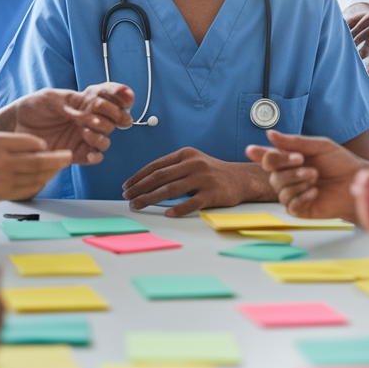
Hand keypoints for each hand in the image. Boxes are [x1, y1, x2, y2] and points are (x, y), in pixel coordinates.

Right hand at [0, 132, 72, 209]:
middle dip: (57, 159)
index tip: (48, 146)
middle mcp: (1, 162)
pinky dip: (39, 183)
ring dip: (51, 172)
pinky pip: (28, 189)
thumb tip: (38, 147)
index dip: (43, 145)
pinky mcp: (0, 195)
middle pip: (39, 161)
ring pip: (36, 177)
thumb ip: (10, 142)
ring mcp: (1, 180)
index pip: (31, 142)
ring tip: (58, 168)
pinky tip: (42, 179)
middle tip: (68, 156)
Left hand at [10, 83, 134, 163]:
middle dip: (112, 117)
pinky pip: (94, 157)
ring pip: (106, 139)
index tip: (127, 97)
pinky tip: (90, 152)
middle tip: (97, 117)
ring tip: (84, 131)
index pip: (109, 96)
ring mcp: (83, 137)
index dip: (121, 95)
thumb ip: (71, 103)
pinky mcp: (75, 154)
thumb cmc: (33, 107)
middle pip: (114, 119)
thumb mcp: (50, 97)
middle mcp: (88, 119)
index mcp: (84, 102)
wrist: (15, 126)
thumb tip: (87, 114)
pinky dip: (96, 155)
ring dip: (101, 135)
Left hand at [122, 148, 274, 216]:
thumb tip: (146, 183)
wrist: (242, 179)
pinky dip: (178, 209)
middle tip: (127, 198)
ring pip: (171, 190)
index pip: (156, 165)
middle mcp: (193, 164)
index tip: (126, 186)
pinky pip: (191, 203)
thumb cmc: (212, 173)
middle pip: (160, 177)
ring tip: (138, 205)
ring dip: (151, 198)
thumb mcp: (193, 163)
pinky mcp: (213, 193)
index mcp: (186, 155)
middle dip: (140, 188)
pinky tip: (166, 213)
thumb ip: (174, 169)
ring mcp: (203, 178)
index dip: (139, 176)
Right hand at [244, 131, 366, 221]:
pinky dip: (302, 196)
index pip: (268, 158)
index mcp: (290, 160)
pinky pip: (291, 205)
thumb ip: (294, 142)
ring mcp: (293, 194)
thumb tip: (270, 134)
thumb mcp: (319, 146)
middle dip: (286, 166)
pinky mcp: (301, 209)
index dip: (258, 154)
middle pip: (271, 173)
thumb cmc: (340, 163)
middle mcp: (288, 177)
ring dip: (297, 180)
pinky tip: (315, 192)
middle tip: (303, 161)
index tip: (252, 150)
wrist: (357, 182)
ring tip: (315, 177)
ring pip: (280, 189)